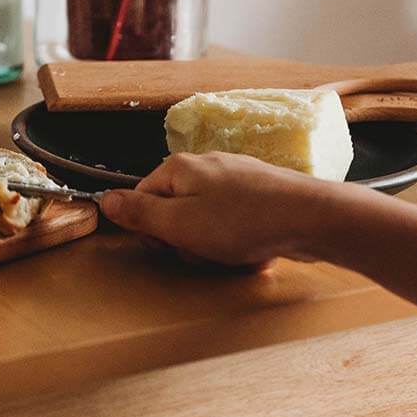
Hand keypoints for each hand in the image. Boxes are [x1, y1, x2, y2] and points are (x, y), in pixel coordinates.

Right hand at [99, 152, 332, 267]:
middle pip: (175, 209)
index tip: (173, 246)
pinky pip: (235, 220)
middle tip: (208, 251)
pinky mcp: (260, 191)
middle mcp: (204, 164)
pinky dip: (241, 239)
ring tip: (237, 252)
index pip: (142, 198)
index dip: (153, 230)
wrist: (311, 218)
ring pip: (206, 218)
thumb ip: (140, 214)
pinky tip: (256, 249)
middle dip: (188, 239)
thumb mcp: (180, 225)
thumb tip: (105, 200)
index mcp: (178, 167)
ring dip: (216, 244)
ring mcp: (234, 175)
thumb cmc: (243, 222)